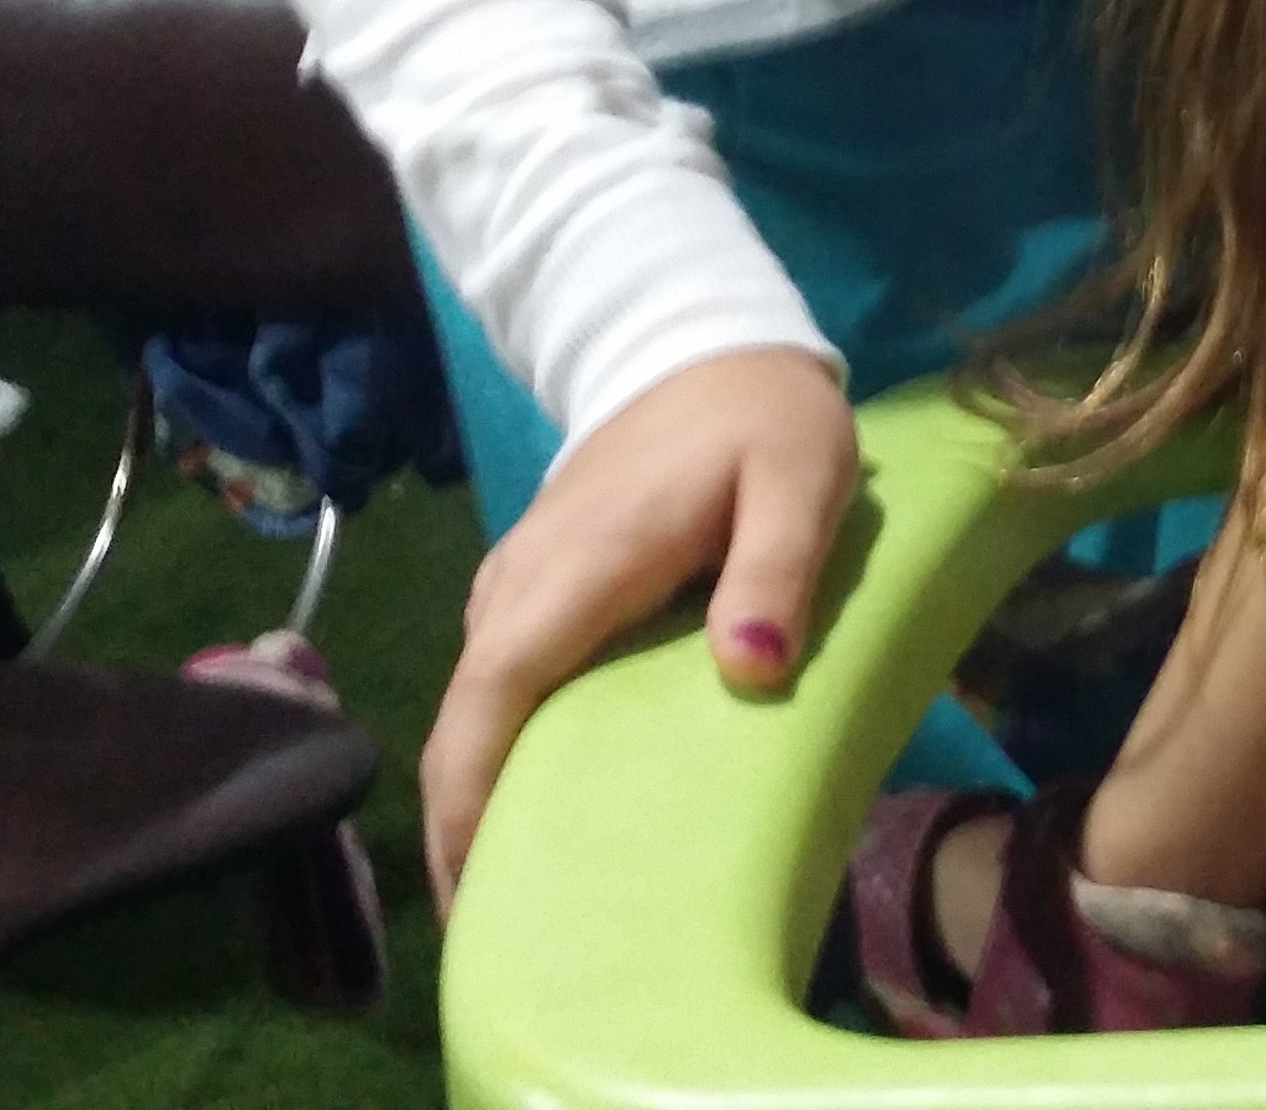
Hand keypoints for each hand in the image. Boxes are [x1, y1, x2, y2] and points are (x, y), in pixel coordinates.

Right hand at [418, 343, 854, 911]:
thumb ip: (776, 564)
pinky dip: (499, 743)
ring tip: (517, 884)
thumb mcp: (801, 473)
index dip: (472, 790)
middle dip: (463, 821)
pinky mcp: (532, 581)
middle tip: (494, 926)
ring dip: (480, 786)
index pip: (495, 691)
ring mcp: (519, 577)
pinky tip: (539, 796)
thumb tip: (750, 665)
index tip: (476, 883)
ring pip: (476, 699)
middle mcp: (524, 578)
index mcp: (580, 565)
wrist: (705, 340)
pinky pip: (499, 676)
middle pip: (466, 715)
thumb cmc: (761, 416)